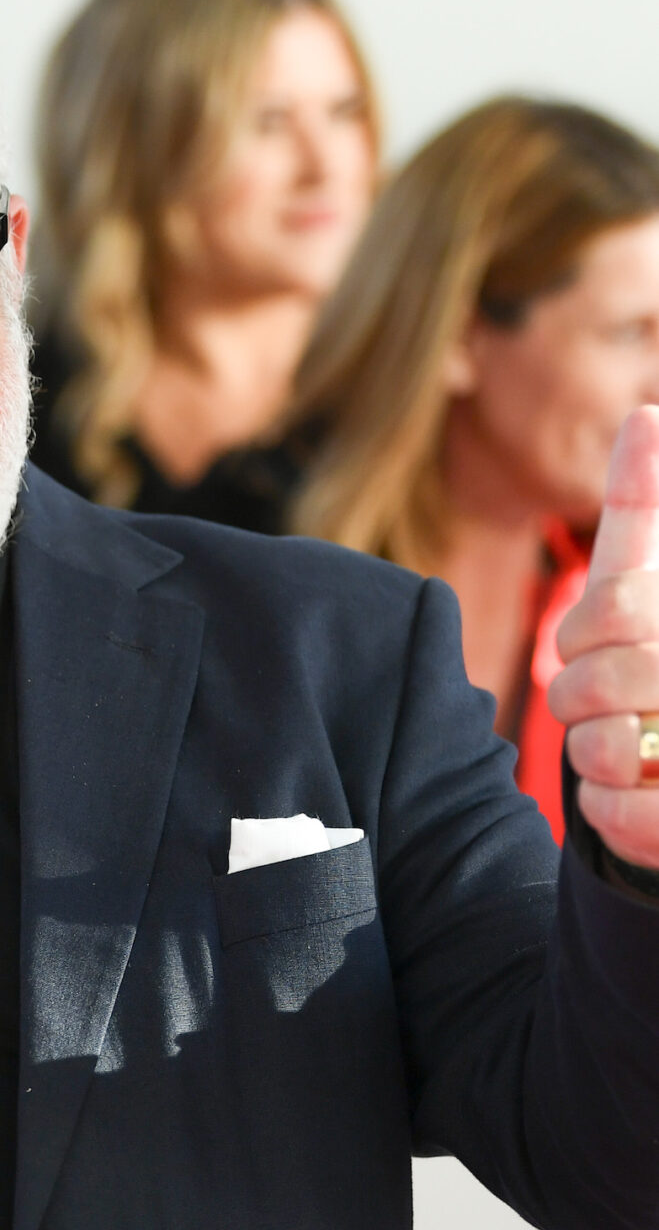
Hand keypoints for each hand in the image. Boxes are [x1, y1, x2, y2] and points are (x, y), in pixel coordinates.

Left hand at [552, 407, 658, 870]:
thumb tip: (647, 417)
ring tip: (627, 746)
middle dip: (578, 694)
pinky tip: (629, 796)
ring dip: (591, 752)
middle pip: (598, 679)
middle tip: (600, 703)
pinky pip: (614, 812)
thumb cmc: (658, 674)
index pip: (615, 603)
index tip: (593, 636)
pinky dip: (605, 809)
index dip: (582, 628)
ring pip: (603, 748)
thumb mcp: (647, 587)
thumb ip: (646, 509)